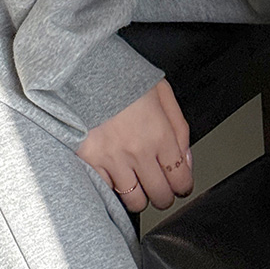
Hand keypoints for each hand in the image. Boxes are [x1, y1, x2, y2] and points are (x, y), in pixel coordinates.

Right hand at [74, 78, 192, 211]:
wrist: (83, 68)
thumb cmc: (123, 76)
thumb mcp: (162, 92)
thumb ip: (179, 128)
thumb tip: (186, 160)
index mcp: (159, 134)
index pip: (180, 179)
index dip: (182, 186)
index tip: (179, 184)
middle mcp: (138, 151)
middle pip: (160, 196)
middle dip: (164, 194)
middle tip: (158, 185)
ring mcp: (112, 158)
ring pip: (134, 201)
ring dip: (139, 195)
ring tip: (136, 182)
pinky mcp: (89, 160)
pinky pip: (107, 190)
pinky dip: (112, 186)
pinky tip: (114, 173)